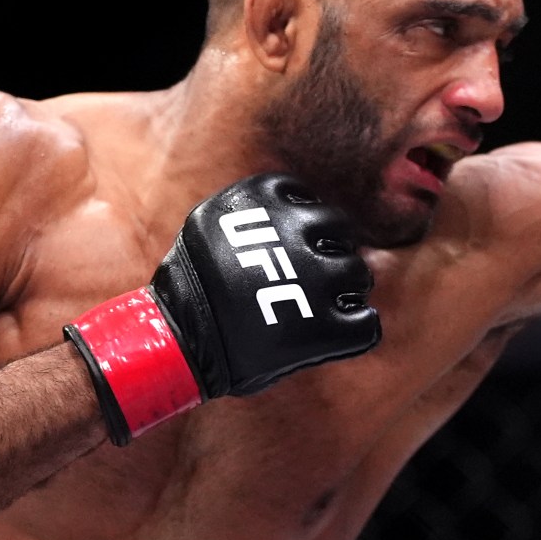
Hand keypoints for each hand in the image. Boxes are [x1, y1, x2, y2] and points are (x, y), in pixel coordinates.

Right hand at [66, 172, 380, 442]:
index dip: (300, 223)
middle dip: (331, 251)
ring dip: (348, 289)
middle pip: (338, 228)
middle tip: (315, 279)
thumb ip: (253, 222)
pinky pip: (367, 322)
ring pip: (358, 271)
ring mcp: (312, 275)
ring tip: (326, 308)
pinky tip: (338, 335)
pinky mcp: (323, 324)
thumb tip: (293, 216)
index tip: (288, 244)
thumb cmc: (188, 293)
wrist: (173, 343)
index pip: (302, 196)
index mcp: (256, 197)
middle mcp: (291, 228)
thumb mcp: (213, 234)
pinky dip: (358, 329)